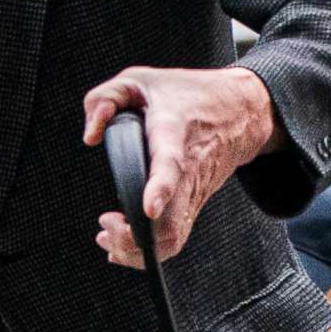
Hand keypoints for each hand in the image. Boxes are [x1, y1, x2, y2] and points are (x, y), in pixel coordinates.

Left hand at [82, 65, 279, 266]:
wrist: (239, 110)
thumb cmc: (185, 95)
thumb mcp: (140, 80)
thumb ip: (105, 98)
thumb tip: (90, 136)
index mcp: (173, 134)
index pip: (171, 165)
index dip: (160, 189)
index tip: (148, 208)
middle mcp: (187, 171)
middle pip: (169, 222)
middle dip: (133, 237)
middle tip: (106, 222)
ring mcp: (191, 193)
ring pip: (171, 239)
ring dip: (136, 251)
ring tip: (107, 235)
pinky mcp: (192, 205)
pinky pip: (172, 240)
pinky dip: (145, 252)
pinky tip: (119, 243)